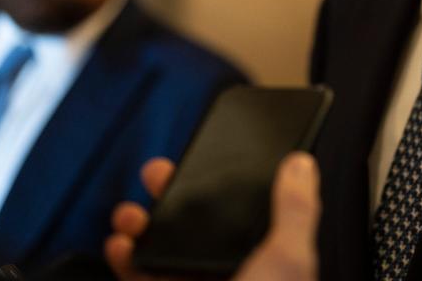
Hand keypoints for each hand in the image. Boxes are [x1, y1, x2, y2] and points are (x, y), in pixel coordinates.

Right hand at [105, 153, 319, 280]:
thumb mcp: (287, 263)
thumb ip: (295, 213)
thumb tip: (302, 162)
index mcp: (269, 263)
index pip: (252, 212)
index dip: (232, 182)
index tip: (211, 152)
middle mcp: (232, 276)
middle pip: (201, 225)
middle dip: (175, 194)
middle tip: (158, 172)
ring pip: (164, 250)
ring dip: (143, 224)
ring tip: (130, 212)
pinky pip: (139, 278)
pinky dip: (125, 259)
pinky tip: (119, 244)